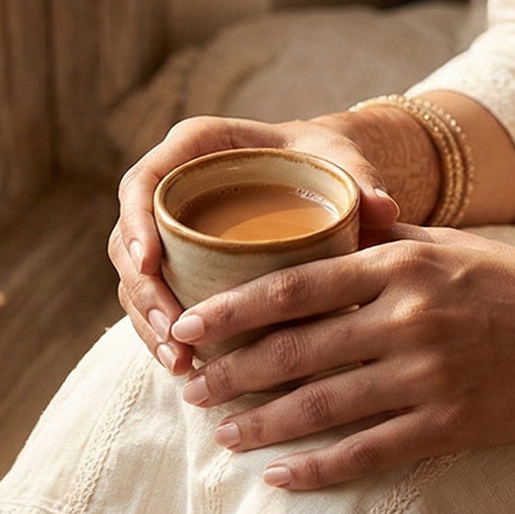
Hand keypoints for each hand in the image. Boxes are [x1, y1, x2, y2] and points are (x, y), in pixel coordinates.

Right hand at [109, 115, 401, 374]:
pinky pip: (154, 298)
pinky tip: (185, 367)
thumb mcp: (340, 163)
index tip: (150, 262)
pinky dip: (162, 332)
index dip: (135, 220)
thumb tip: (385, 208)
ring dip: (148, 322)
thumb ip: (359, 181)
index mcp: (197, 147)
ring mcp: (168, 228)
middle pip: (129, 238)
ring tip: (180, 363)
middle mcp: (172, 186)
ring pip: (136, 277)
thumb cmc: (328, 159)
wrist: (327, 174)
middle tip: (175, 333)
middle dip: (144, 291)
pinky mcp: (177, 263)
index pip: (144, 180)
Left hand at [169, 226, 514, 488]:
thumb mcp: (455, 243)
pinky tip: (279, 476)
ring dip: (261, 423)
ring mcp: (428, 375)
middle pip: (295, 350)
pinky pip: (368, 452)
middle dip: (231, 372)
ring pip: (321, 406)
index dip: (231, 310)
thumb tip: (337, 210)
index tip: (186, 327)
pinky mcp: (450, 425)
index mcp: (403, 263)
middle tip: (189, 388)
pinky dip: (317, 469)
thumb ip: (390, 233)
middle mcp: (408, 317)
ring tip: (221, 433)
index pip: (294, 285)